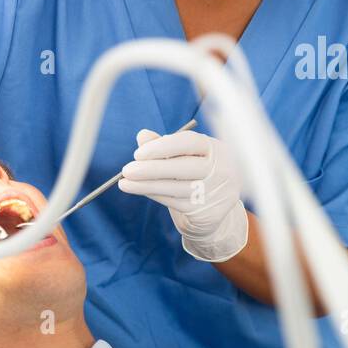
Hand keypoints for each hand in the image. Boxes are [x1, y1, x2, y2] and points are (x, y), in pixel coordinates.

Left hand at [118, 128, 248, 262]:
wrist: (215, 205)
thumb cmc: (196, 173)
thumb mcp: (184, 155)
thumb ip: (163, 144)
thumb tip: (142, 135)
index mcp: (216, 149)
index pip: (190, 143)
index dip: (163, 147)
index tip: (138, 154)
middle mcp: (222, 170)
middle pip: (184, 167)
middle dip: (152, 169)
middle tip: (127, 170)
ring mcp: (217, 193)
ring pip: (177, 188)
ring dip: (147, 185)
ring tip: (125, 183)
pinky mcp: (209, 212)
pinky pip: (176, 203)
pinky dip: (155, 195)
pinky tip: (140, 190)